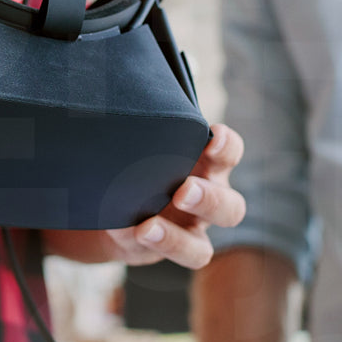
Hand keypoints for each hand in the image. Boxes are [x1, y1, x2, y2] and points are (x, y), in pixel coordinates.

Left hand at [44, 124, 245, 268]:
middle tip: (183, 190)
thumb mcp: (139, 144)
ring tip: (149, 226)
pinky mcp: (171, 251)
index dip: (227, 145)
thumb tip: (130, 84)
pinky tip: (137, 232)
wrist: (111, 206)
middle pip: (230, 207)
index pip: (229, 152)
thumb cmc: (133, 163)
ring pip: (204, 247)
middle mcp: (208, 199)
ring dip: (178, 238)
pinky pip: (183, 257)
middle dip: (209, 199)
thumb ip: (145, 127)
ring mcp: (192, 231)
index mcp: (206, 164)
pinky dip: (162, 246)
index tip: (212, 133)